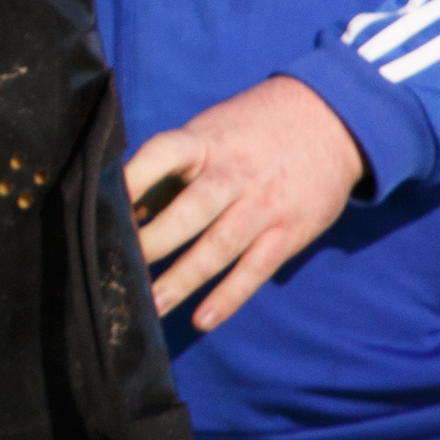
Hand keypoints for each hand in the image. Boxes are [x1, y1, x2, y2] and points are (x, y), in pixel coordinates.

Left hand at [122, 77, 366, 331]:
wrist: (332, 119)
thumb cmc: (250, 131)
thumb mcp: (210, 132)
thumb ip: (170, 169)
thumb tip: (123, 212)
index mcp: (206, 142)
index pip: (165, 153)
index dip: (136, 175)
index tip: (106, 201)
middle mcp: (235, 174)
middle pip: (193, 209)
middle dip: (156, 240)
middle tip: (120, 266)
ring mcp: (265, 205)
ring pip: (221, 246)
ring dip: (184, 279)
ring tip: (151, 305)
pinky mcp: (289, 232)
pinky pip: (256, 269)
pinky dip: (229, 296)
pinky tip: (202, 319)